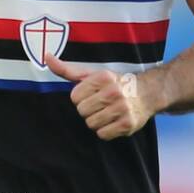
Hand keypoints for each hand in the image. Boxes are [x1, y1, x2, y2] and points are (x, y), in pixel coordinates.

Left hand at [44, 53, 159, 138]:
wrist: (147, 93)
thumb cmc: (114, 84)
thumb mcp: (92, 74)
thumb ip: (67, 69)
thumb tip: (46, 57)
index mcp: (103, 77)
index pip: (75, 97)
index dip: (82, 98)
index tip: (94, 94)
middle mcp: (114, 91)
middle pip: (82, 111)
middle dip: (89, 110)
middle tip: (102, 104)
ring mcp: (122, 108)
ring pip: (91, 124)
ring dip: (97, 121)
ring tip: (108, 112)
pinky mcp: (128, 124)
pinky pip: (103, 134)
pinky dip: (106, 131)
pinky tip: (114, 121)